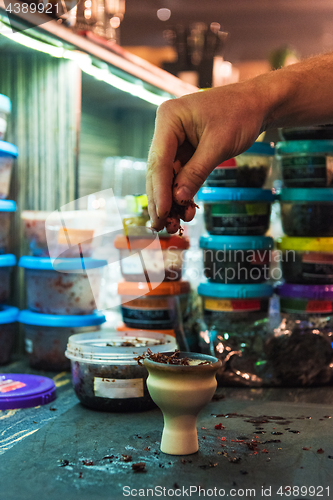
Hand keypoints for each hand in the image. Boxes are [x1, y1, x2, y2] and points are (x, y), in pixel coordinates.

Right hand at [146, 79, 266, 232]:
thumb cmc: (241, 114)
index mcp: (169, 118)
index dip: (160, 190)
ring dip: (171, 201)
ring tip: (174, 224)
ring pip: (167, 177)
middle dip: (161, 199)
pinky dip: (183, 193)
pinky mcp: (185, 149)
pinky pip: (180, 175)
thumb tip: (179, 199)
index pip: (159, 160)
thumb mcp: (219, 145)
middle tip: (160, 226)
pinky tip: (186, 211)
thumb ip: (197, 172)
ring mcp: (174, 139)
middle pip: (158, 171)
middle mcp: (167, 128)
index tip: (162, 213)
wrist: (259, 103)